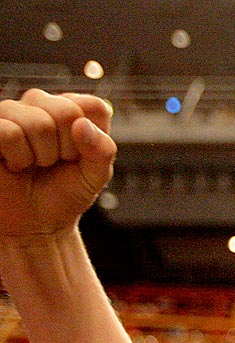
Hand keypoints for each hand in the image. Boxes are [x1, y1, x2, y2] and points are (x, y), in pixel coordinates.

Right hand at [0, 89, 115, 237]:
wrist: (34, 222)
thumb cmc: (64, 194)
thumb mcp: (95, 177)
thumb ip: (102, 151)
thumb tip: (82, 125)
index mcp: (71, 110)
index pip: (92, 106)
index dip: (91, 137)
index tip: (79, 156)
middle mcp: (40, 105)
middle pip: (66, 111)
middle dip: (66, 149)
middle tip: (53, 163)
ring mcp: (11, 113)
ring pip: (37, 122)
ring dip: (41, 155)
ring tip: (33, 164)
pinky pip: (8, 132)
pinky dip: (18, 157)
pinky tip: (14, 163)